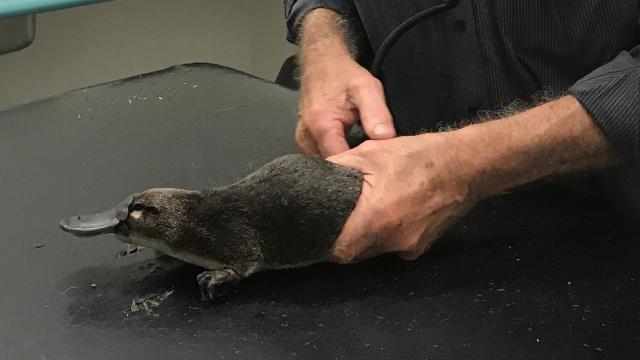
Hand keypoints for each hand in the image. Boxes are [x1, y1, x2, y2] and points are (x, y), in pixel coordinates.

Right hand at [296, 10, 395, 156]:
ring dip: (342, 162)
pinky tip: (348, 148)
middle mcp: (306, 136)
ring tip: (359, 154)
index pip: (340, 163)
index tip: (374, 168)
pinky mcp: (303, 139)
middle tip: (370, 161)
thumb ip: (376, 114)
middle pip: (331, 166)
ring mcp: (302, 139)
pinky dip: (334, 154)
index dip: (359, 169)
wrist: (321, 61)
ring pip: (325, 163)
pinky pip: (319, 155)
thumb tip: (386, 139)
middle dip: (351, 167)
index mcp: (321, 126)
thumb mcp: (367, 88)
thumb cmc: (343, 74)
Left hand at [326, 134, 478, 262]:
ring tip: (364, 211)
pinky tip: (391, 213)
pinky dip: (387, 235)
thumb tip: (313, 176)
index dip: (325, 242)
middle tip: (338, 217)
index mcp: (376, 218)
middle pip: (355, 252)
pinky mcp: (422, 247)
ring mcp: (410, 247)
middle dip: (344, 238)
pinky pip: (394, 246)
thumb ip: (337, 167)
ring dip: (365, 236)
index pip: (339, 250)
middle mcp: (392, 240)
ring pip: (374, 250)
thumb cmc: (418, 156)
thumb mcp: (371, 152)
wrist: (467, 166)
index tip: (319, 230)